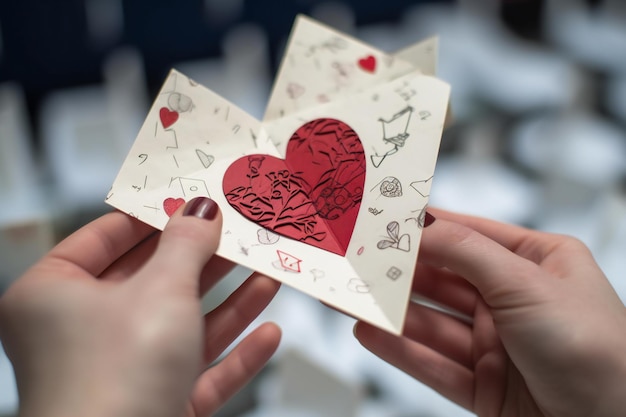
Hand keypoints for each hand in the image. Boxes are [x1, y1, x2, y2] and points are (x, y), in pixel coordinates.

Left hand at [0, 197, 280, 416]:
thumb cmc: (116, 373)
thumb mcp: (161, 289)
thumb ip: (187, 244)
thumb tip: (202, 208)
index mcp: (54, 295)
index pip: (103, 238)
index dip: (151, 215)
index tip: (191, 199)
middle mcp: (81, 333)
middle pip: (152, 282)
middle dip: (203, 260)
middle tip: (238, 233)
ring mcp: (120, 371)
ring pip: (181, 326)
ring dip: (230, 302)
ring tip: (268, 272)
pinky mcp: (153, 403)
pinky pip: (197, 370)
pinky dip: (233, 353)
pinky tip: (269, 334)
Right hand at [355, 208, 625, 416]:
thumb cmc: (600, 352)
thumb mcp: (527, 284)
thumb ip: (467, 252)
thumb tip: (420, 228)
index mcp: (539, 264)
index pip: (470, 235)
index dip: (426, 227)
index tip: (384, 219)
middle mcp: (516, 301)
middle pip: (444, 280)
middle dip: (398, 272)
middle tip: (356, 260)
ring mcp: (499, 345)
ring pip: (433, 324)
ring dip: (391, 312)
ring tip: (351, 297)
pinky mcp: (486, 386)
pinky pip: (434, 364)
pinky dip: (400, 350)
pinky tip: (371, 334)